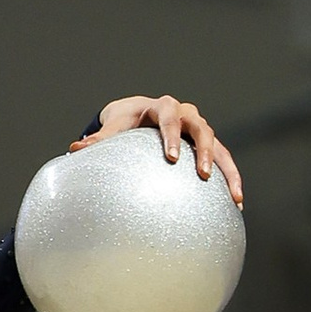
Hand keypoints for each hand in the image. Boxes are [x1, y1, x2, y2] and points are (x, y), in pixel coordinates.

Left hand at [73, 95, 243, 208]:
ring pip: (220, 146)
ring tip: (234, 196)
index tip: (172, 157)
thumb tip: (74, 149)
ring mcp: (200, 129)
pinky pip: (225, 161)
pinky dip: (230, 180)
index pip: (168, 117)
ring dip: (227, 170)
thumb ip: (99, 139)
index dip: (171, 135)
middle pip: (201, 128)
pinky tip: (236, 203)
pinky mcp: (208, 145)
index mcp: (162, 107)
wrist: (141, 113)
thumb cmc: (125, 121)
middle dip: (204, 151)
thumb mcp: (114, 126)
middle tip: (203, 174)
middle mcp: (186, 114)